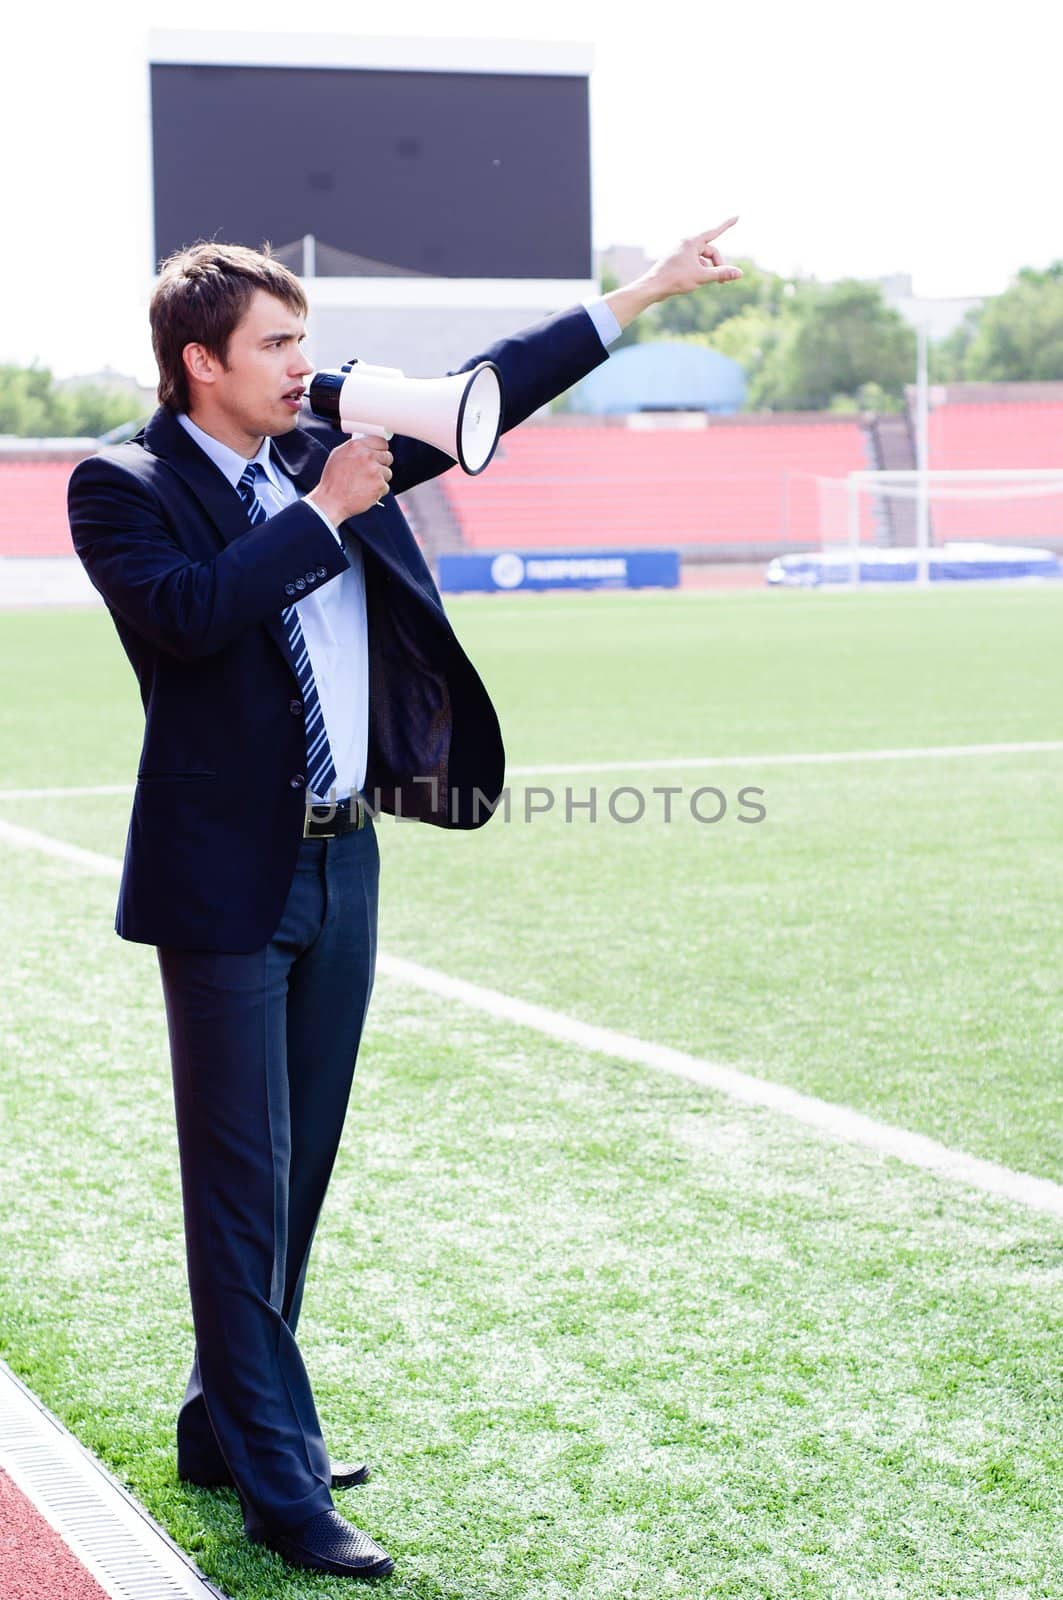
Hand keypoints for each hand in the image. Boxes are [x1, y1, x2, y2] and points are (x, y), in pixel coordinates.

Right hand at [306, 435, 392, 523]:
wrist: (331, 501)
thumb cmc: (333, 480)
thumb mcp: (338, 456)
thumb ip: (355, 448)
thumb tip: (366, 444)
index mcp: (356, 446)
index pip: (381, 441)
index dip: (380, 450)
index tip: (379, 455)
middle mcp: (367, 456)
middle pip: (388, 456)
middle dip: (382, 464)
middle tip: (372, 472)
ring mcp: (375, 470)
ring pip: (388, 472)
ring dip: (380, 479)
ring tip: (365, 484)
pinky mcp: (379, 485)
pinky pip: (385, 487)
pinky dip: (378, 492)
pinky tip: (366, 493)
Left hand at [604, 218, 742, 329]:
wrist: (653, 287)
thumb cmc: (675, 280)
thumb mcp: (702, 277)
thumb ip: (722, 274)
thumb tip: (740, 273)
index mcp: (692, 242)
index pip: (715, 232)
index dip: (727, 225)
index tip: (737, 217)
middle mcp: (686, 243)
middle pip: (710, 252)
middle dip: (717, 265)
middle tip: (722, 282)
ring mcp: (681, 251)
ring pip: (702, 259)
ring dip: (707, 270)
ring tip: (701, 282)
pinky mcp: (677, 260)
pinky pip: (694, 263)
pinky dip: (698, 271)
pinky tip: (692, 282)